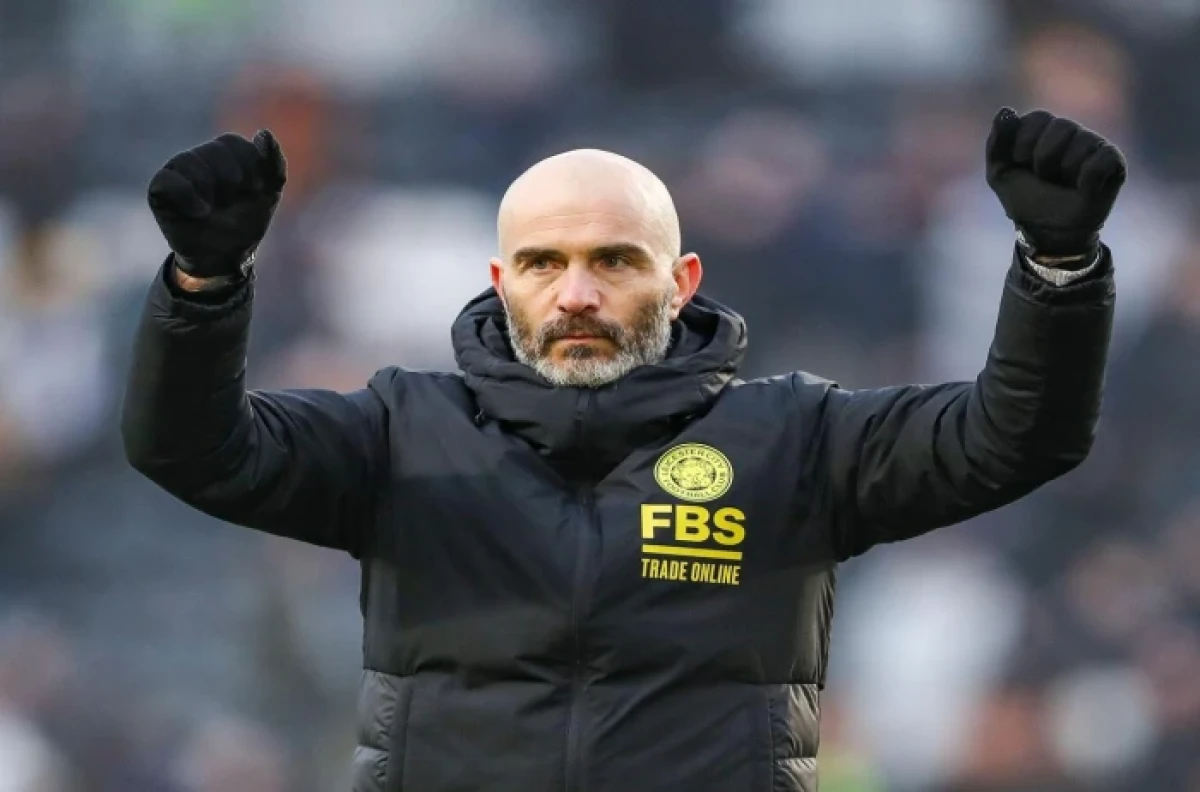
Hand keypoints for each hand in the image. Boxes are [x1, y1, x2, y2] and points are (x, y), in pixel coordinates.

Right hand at [148, 130, 286, 278]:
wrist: (224, 257)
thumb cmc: (245, 222)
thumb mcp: (269, 194)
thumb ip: (273, 163)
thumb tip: (264, 133)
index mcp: (224, 154)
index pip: (234, 143)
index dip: (249, 167)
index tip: (256, 190)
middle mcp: (198, 157)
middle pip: (214, 150)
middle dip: (232, 178)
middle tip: (233, 200)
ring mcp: (177, 171)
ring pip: (190, 161)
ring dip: (210, 187)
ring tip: (214, 208)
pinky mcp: (159, 189)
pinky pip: (168, 179)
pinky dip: (188, 196)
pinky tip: (201, 212)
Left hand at [986, 107, 1126, 259]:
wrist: (1048, 231)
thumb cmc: (1025, 199)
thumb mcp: (999, 173)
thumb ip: (997, 143)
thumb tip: (1005, 111)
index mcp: (1043, 130)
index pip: (1037, 117)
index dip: (1024, 143)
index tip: (1021, 163)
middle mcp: (1070, 132)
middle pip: (1061, 126)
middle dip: (1044, 159)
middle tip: (1044, 177)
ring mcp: (1093, 145)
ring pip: (1081, 142)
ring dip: (1064, 171)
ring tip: (1063, 184)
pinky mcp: (1114, 162)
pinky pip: (1103, 159)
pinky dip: (1088, 179)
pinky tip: (1083, 190)